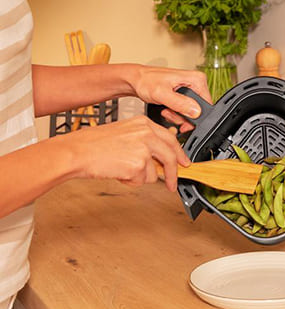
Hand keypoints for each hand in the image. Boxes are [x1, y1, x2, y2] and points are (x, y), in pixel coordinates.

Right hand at [67, 116, 189, 190]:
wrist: (77, 151)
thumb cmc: (94, 144)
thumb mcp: (124, 134)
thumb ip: (144, 143)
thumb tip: (159, 160)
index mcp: (144, 123)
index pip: (171, 139)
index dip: (179, 154)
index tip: (184, 163)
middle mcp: (147, 134)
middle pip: (171, 157)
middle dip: (173, 174)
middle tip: (173, 184)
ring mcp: (144, 149)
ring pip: (155, 173)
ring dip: (140, 177)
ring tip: (121, 169)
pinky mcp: (138, 164)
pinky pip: (142, 181)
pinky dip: (131, 181)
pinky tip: (118, 172)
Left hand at [131, 66, 210, 132]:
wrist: (136, 80)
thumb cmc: (146, 81)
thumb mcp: (162, 93)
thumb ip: (179, 103)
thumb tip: (196, 111)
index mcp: (196, 79)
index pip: (206, 104)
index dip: (195, 116)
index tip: (181, 119)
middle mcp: (196, 83)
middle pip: (199, 110)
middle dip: (183, 116)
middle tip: (169, 112)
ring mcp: (191, 89)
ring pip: (192, 112)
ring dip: (178, 116)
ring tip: (166, 109)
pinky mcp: (185, 94)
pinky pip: (186, 110)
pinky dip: (176, 113)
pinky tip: (167, 108)